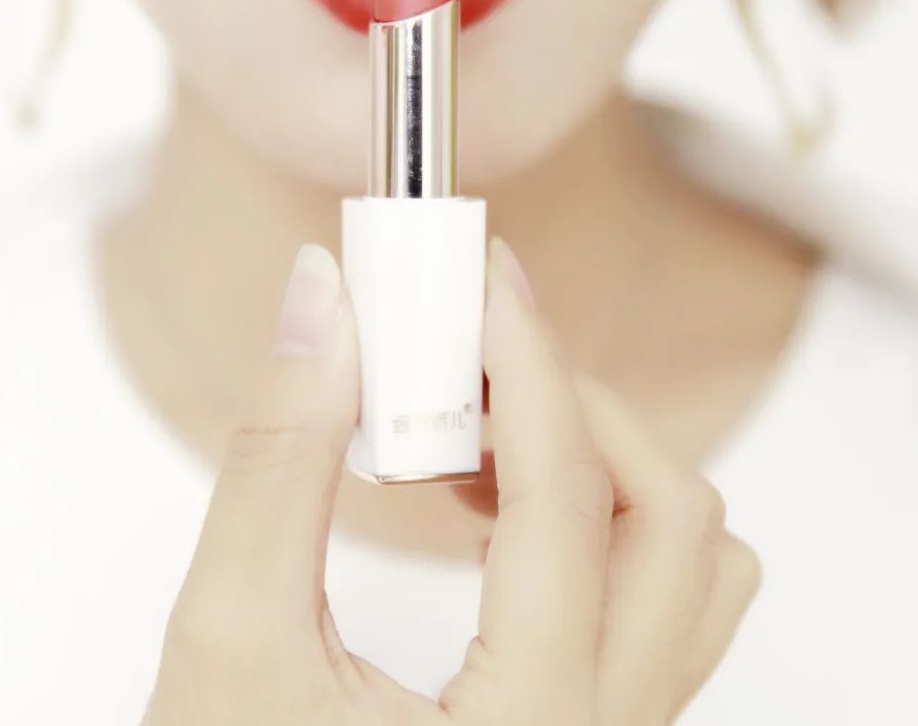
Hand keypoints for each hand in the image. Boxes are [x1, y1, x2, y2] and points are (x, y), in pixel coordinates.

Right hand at [144, 239, 759, 724]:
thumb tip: (318, 305)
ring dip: (596, 461)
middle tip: (469, 353)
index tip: (480, 280)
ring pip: (688, 561)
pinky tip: (488, 502)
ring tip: (474, 432)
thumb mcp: (228, 638)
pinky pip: (656, 597)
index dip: (524, 362)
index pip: (566, 498)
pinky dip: (592, 514)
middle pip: (672, 517)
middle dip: (573, 404)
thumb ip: (278, 458)